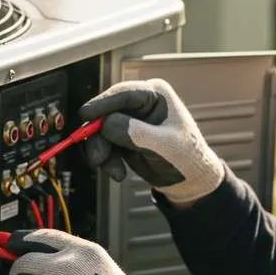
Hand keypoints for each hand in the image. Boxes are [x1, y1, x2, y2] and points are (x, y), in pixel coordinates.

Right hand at [79, 78, 225, 203]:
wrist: (190, 181)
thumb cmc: (187, 158)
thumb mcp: (165, 145)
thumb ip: (137, 133)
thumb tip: (108, 124)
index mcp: (155, 95)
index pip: (123, 93)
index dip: (102, 103)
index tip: (86, 114)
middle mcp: (140, 104)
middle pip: (106, 113)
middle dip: (99, 137)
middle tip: (99, 158)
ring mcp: (130, 121)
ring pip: (101, 131)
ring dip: (102, 153)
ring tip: (114, 171)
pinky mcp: (122, 138)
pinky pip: (104, 145)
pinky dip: (106, 160)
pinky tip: (118, 173)